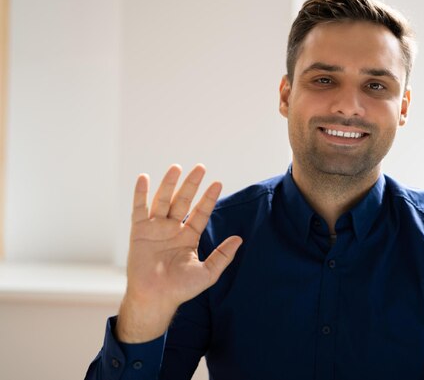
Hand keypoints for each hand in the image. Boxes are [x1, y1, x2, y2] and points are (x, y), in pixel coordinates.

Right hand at [116, 164, 241, 342]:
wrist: (155, 299)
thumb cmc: (180, 289)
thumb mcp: (207, 273)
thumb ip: (223, 256)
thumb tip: (240, 239)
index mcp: (188, 236)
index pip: (201, 212)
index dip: (209, 198)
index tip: (218, 183)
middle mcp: (172, 229)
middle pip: (183, 201)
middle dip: (191, 184)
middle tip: (201, 168)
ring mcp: (155, 228)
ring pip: (163, 200)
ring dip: (169, 184)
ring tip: (177, 168)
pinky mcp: (139, 231)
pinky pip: (139, 209)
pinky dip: (140, 194)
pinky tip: (144, 179)